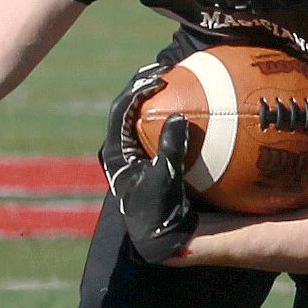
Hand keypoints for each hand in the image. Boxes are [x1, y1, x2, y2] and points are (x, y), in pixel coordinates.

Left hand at [100, 63, 198, 265]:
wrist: (162, 238)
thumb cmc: (160, 210)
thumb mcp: (166, 178)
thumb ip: (170, 147)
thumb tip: (178, 117)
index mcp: (116, 151)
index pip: (121, 109)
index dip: (137, 89)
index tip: (160, 78)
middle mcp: (122, 149)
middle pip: (128, 107)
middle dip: (144, 85)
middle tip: (165, 70)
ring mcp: (135, 154)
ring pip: (141, 116)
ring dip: (155, 97)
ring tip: (173, 78)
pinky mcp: (150, 159)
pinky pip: (158, 130)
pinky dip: (171, 116)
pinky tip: (191, 107)